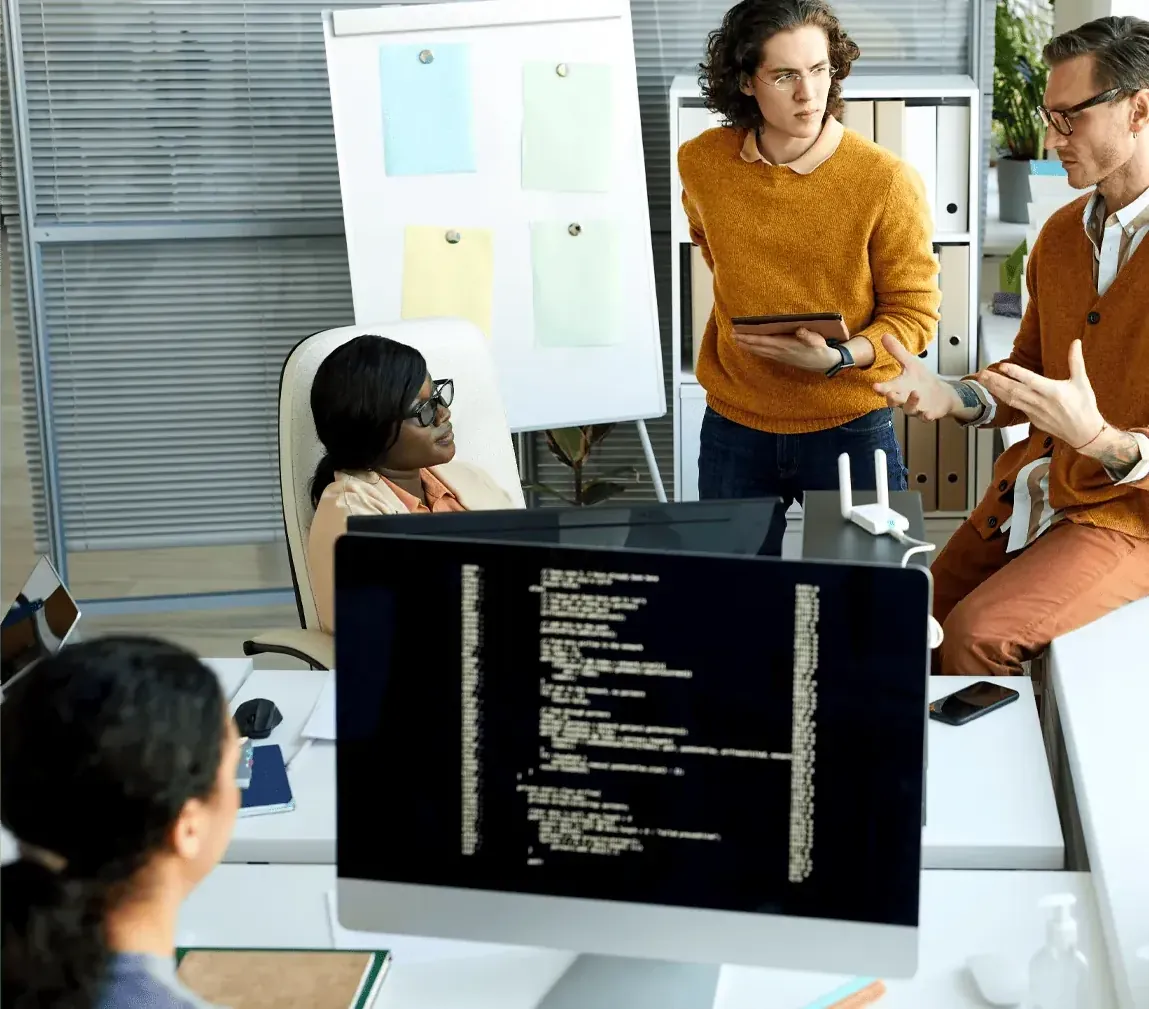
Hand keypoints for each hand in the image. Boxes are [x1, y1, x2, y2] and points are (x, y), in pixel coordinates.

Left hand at [732, 326, 839, 372]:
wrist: (824, 363)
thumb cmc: (820, 348)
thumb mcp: (817, 340)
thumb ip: (808, 335)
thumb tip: (799, 330)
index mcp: (786, 345)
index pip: (764, 340)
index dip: (750, 337)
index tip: (740, 332)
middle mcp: (780, 352)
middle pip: (758, 346)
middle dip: (745, 340)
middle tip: (732, 334)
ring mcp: (780, 356)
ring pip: (759, 351)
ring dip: (747, 346)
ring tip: (736, 340)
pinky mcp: (781, 358)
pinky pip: (764, 354)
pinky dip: (755, 350)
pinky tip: (750, 347)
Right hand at [872, 334, 961, 420]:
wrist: (940, 395)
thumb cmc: (921, 379)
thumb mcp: (910, 363)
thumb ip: (897, 352)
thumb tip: (884, 335)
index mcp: (898, 388)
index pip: (887, 388)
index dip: (881, 388)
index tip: (875, 386)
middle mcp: (904, 400)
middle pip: (895, 401)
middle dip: (892, 398)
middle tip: (890, 393)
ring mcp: (916, 408)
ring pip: (910, 409)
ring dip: (911, 402)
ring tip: (915, 393)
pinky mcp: (929, 414)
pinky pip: (926, 417)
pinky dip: (927, 416)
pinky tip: (928, 414)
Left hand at [979, 340, 1104, 448]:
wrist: (1084, 432)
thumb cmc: (1084, 406)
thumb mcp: (1082, 381)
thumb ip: (1076, 361)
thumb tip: (1075, 343)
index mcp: (1053, 391)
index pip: (1030, 380)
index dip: (1016, 373)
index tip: (1002, 366)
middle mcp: (1041, 402)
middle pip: (1014, 390)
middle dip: (996, 381)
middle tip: (982, 373)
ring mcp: (1034, 411)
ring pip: (1011, 399)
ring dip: (996, 389)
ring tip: (984, 380)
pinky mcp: (1032, 418)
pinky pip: (1015, 407)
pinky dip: (1003, 399)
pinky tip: (995, 392)